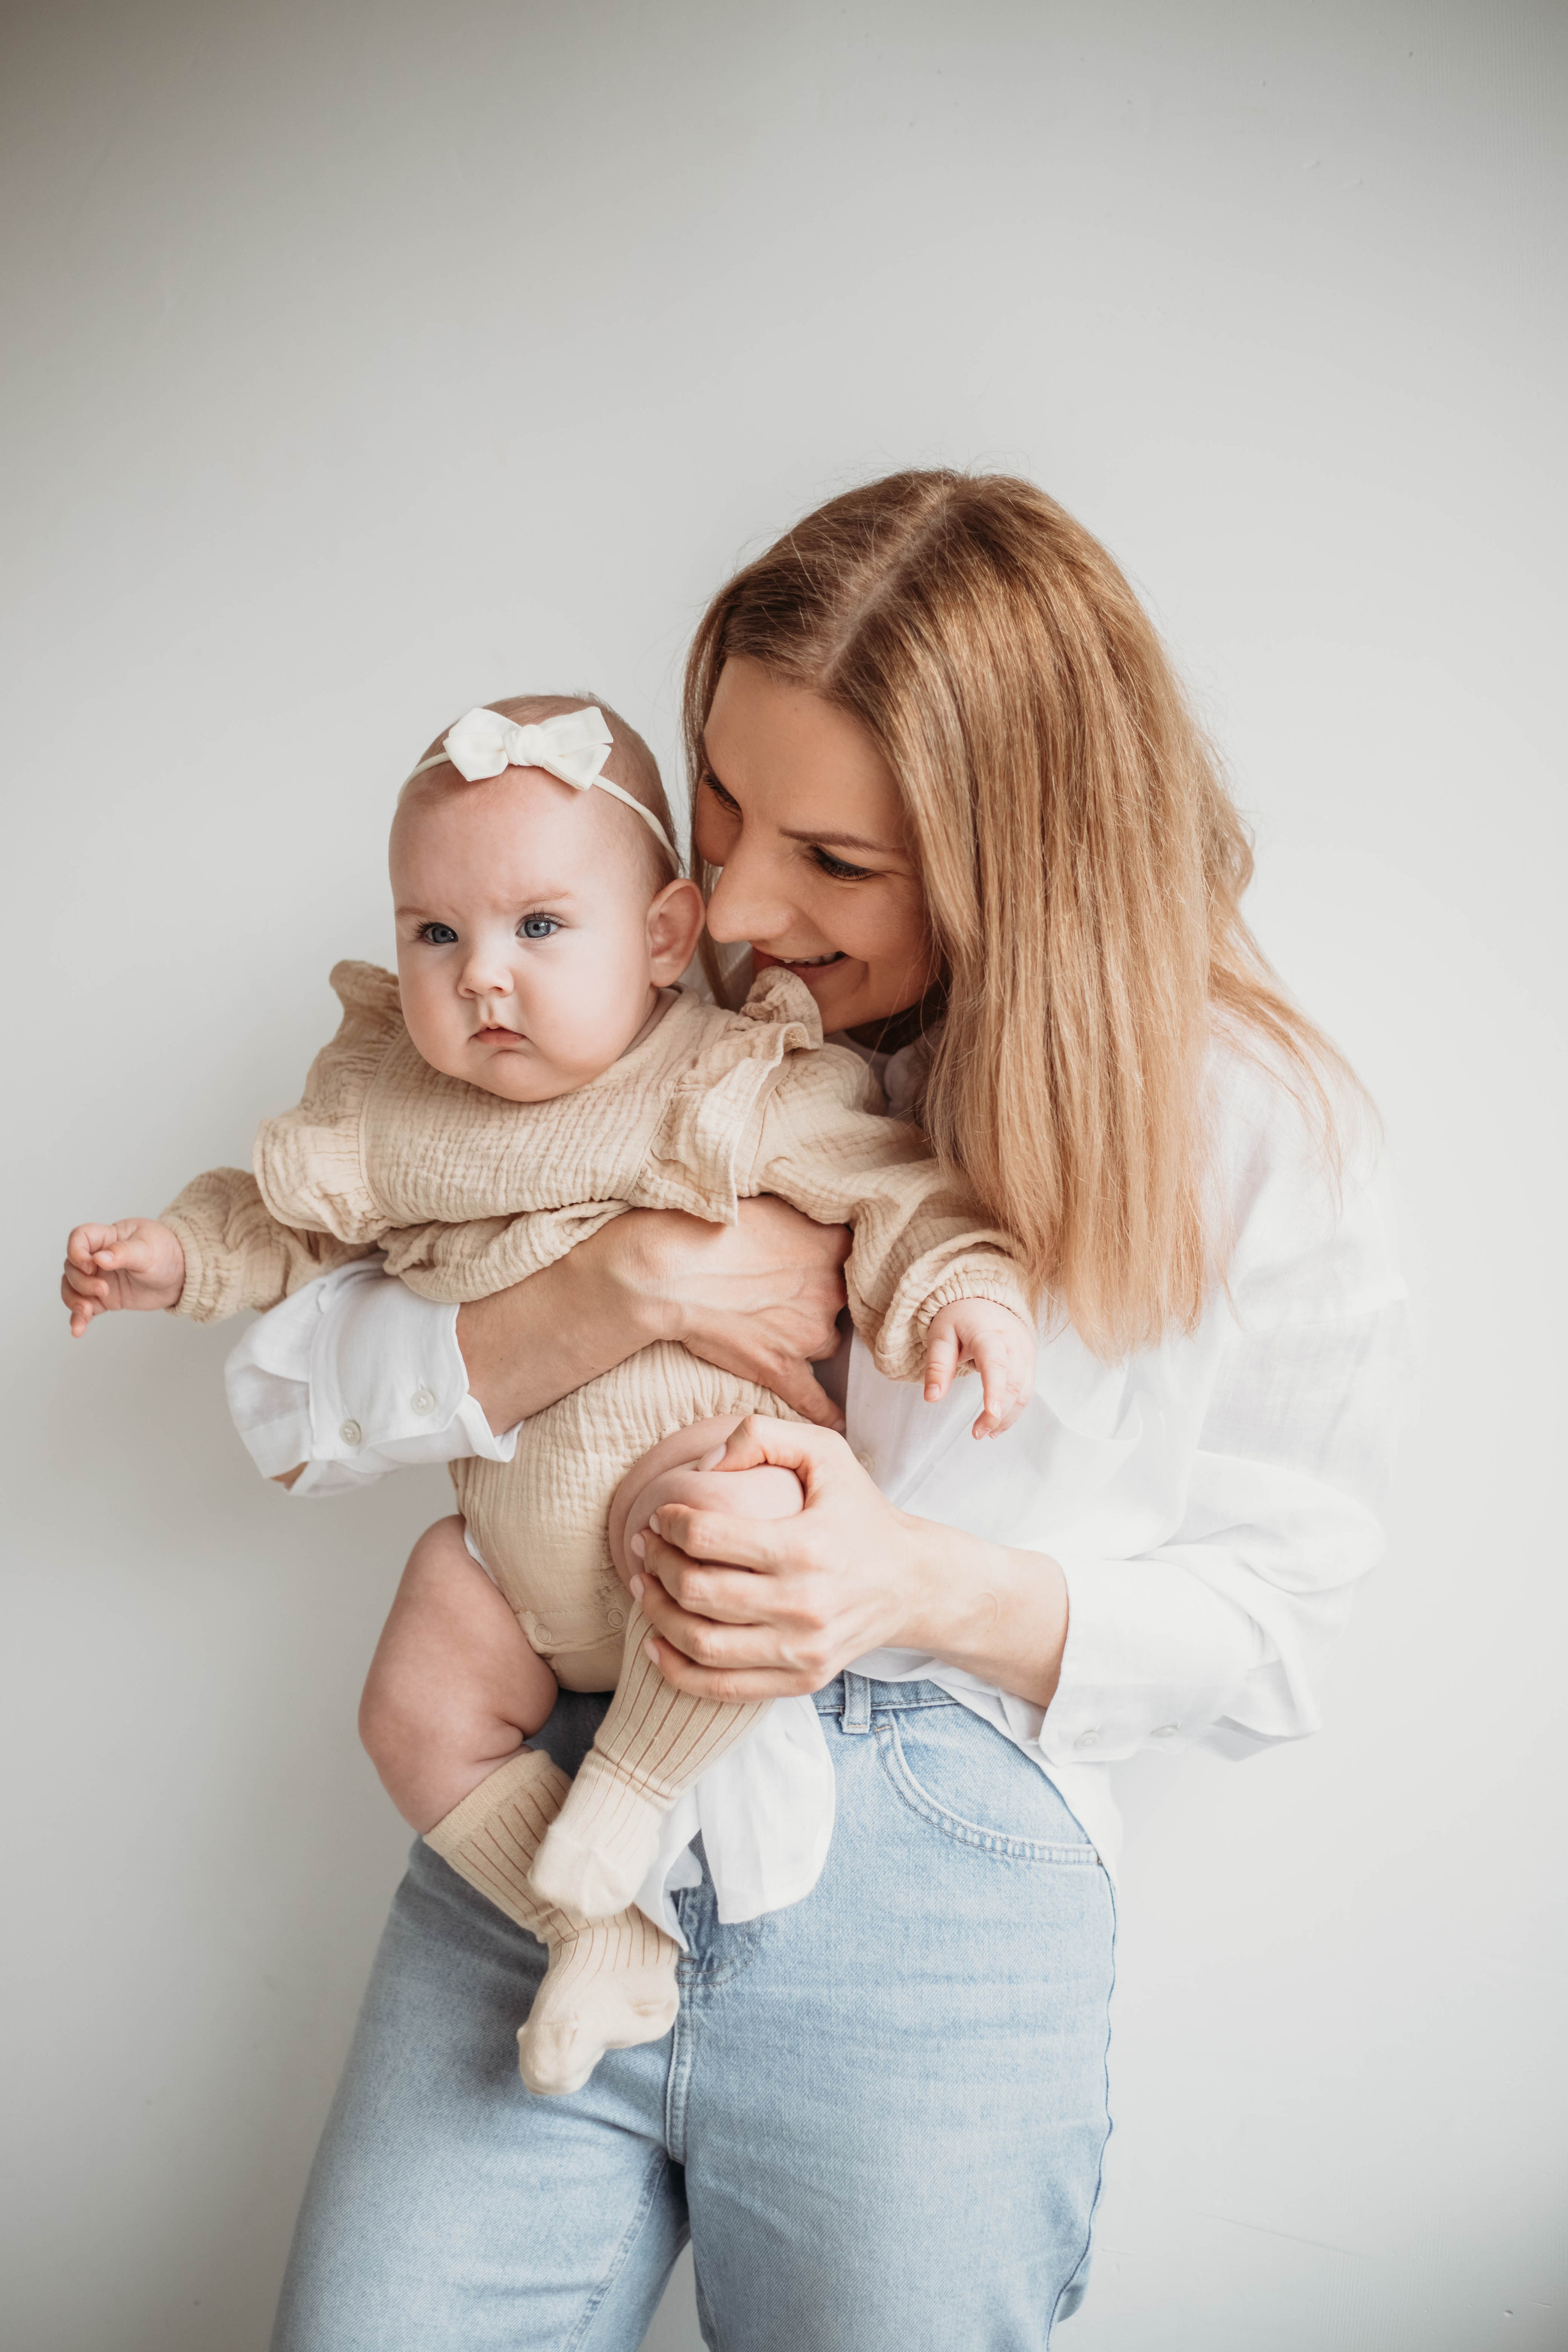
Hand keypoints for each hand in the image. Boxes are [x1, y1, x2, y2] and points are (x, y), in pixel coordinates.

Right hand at [61, 1218, 185, 1334]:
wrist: (181, 1275)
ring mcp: (100, 1278)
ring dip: (73, 1301)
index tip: (90, 1265)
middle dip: (81, 1281)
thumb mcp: (148, 1249)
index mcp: (108, 1237)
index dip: (76, 1251)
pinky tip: (77, 1330)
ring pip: (72, 1288)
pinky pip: (85, 1308)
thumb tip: (100, 1258)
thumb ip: (124, 1253)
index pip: (79, 1238)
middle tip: (104, 1290)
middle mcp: (98, 1258)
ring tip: (86, 1312)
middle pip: (72, 1267)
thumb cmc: (166, 1253)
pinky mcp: (105, 1298)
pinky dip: (79, 1318)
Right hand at [617, 1196, 850, 1428]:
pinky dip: (825, 1412)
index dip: (840, 1259)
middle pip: (842, 1301)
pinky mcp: (780, 1368)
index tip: (826, 1259)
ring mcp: (807, 1334)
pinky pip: (813, 1398)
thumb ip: (801, 1213)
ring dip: (808, 1336)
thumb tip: (813, 1210)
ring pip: (825, 1341)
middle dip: (820, 1298)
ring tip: (775, 1325)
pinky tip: (837, 1422)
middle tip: (788, 1289)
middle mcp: (831, 1291)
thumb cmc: (709, 1226)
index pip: (858, 1254)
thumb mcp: (768, 1201)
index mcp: (832, 1246)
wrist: (670, 1272)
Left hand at [630, 1413, 1069, 1710]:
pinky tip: (655, 1642)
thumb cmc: (859, 1511)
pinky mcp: (802, 1680)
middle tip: (644, 1546)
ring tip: (643, 1587)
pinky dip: (677, 1670)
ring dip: (656, 1615)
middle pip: (697, 1591)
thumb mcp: (825, 1453)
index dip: (670, 1523)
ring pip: (701, 1644)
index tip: (660, 1516)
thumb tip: (705, 1467)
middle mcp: (804, 1605)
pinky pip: (722, 1688)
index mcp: (805, 1546)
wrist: (912, 1582)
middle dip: (655, 1565)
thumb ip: (762, 1436)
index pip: (707, 1537)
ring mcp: (802, 1650)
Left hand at [922, 1298, 1035, 1436]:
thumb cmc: (959, 1319)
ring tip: (987, 1433)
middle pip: (1013, 1382)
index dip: (995, 1390)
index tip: (991, 1413)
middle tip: (977, 1434)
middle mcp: (1013, 1342)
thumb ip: (937, 1367)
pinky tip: (999, 1422)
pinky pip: (1027, 1389)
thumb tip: (932, 1398)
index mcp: (988, 1333)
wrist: (983, 1301)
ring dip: (1009, 1416)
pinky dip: (1015, 1409)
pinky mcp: (1030, 1360)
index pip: (995, 1363)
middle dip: (998, 1413)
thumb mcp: (940, 1337)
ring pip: (1024, 1390)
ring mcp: (1026, 1351)